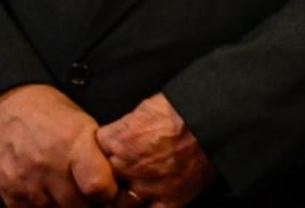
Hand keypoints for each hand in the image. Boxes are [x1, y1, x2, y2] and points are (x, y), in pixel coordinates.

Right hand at [0, 83, 117, 207]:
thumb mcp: (80, 122)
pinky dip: (43, 207)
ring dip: (65, 206)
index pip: (98, 185)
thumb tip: (114, 178)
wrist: (2, 109)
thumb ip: (96, 152)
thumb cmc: (47, 113)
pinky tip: (47, 194)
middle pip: (78, 205)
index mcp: (74, 143)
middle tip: (90, 195)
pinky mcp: (9, 194)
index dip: (109, 193)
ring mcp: (27, 182)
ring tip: (67, 191)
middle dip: (89, 203)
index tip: (110, 191)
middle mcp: (50, 165)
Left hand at [96, 94, 215, 207]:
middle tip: (112, 180)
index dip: (96, 160)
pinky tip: (145, 205)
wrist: (214, 118)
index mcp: (116, 141)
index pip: (91, 157)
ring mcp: (147, 186)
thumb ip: (125, 128)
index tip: (101, 160)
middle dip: (106, 183)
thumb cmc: (181, 107)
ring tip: (128, 193)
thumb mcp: (144, 108)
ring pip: (121, 204)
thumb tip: (119, 135)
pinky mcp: (169, 198)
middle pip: (102, 184)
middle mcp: (126, 166)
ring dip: (121, 200)